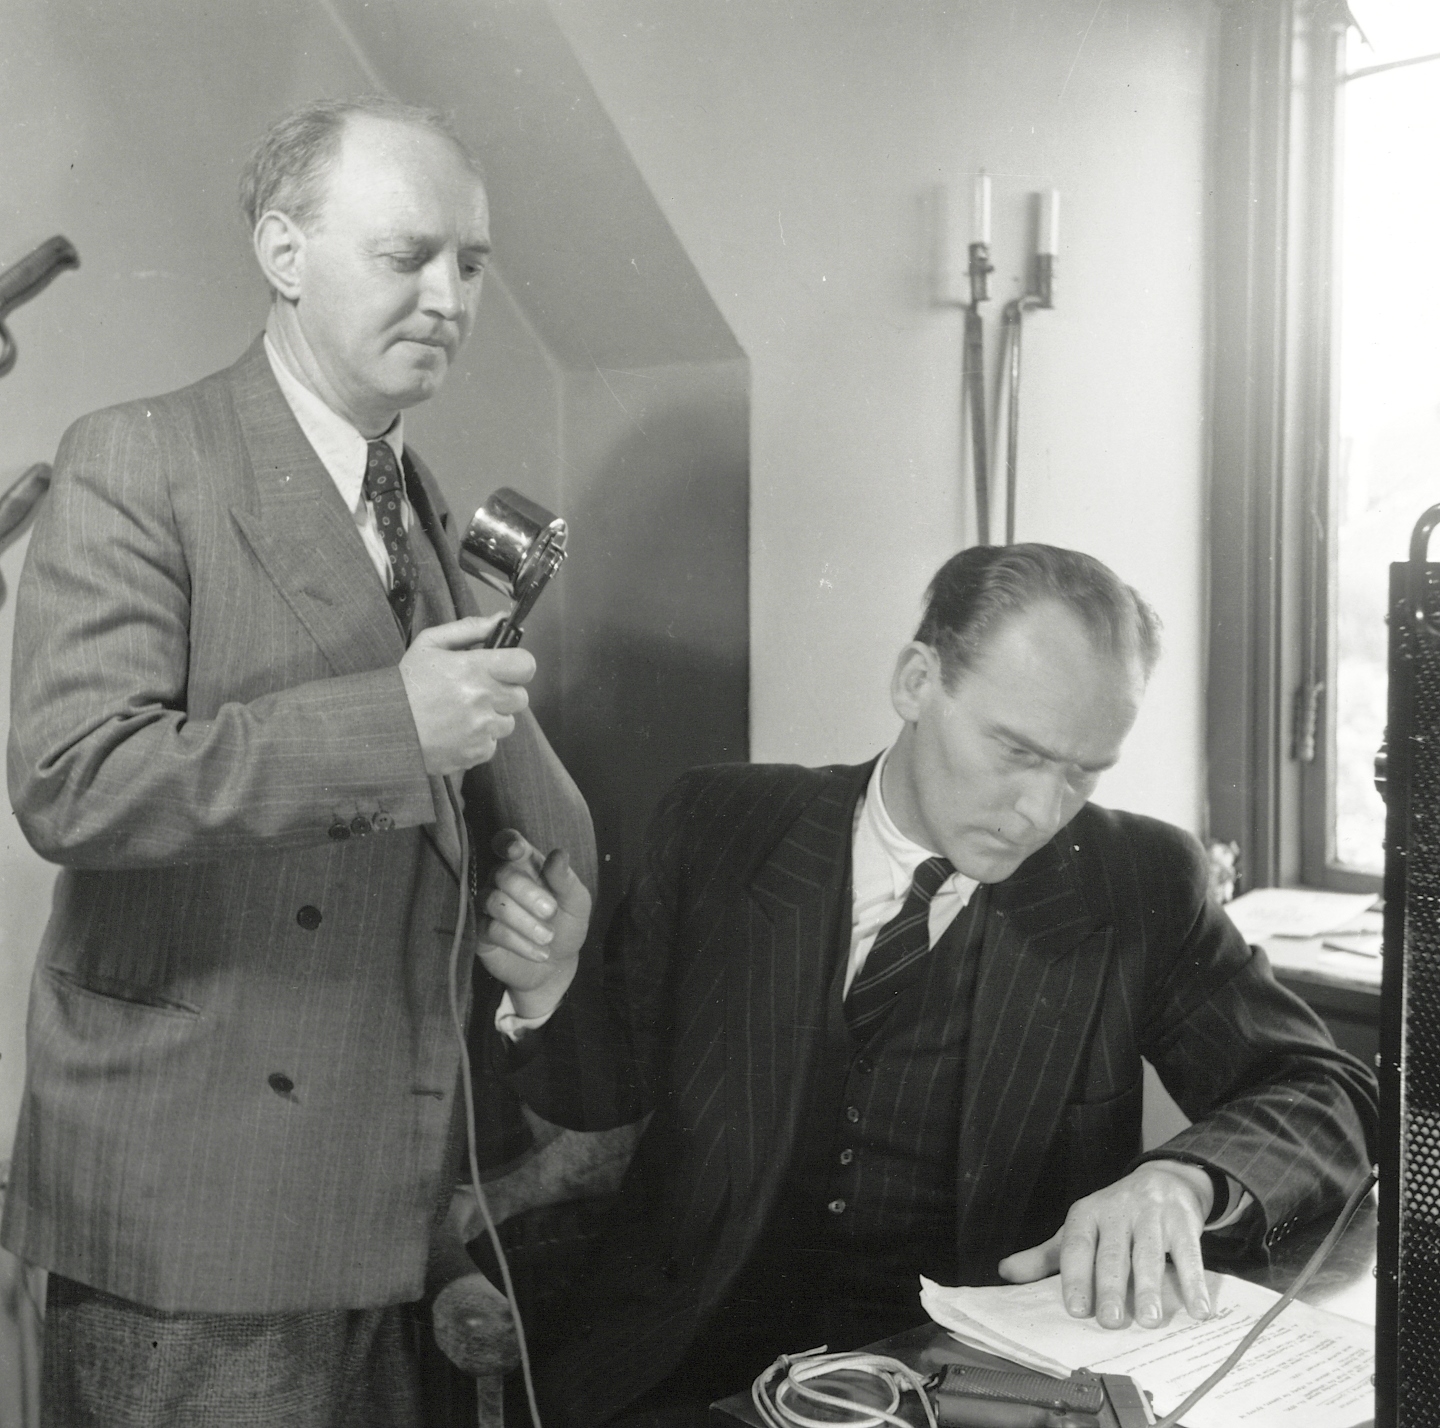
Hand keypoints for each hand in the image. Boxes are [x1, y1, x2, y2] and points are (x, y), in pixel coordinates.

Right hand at [398, 615, 534, 775]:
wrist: (384, 725)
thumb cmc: (407, 683)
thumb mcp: (430, 644)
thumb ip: (469, 629)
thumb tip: (500, 618)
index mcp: (474, 668)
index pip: (525, 665)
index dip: (518, 666)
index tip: (506, 669)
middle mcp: (482, 699)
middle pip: (520, 697)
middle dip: (504, 693)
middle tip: (477, 692)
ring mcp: (481, 728)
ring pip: (508, 722)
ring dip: (492, 718)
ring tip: (462, 713)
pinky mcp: (476, 752)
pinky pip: (492, 744)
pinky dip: (479, 740)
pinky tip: (456, 731)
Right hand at [476, 829, 591, 1019]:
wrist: (557, 965)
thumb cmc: (567, 924)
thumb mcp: (576, 902)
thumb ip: (565, 878)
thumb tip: (558, 854)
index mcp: (526, 865)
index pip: (506, 842)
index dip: (507, 842)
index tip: (516, 851)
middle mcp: (502, 881)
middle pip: (502, 874)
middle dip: (528, 893)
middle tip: (550, 912)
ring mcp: (488, 906)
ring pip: (493, 901)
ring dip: (524, 921)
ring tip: (547, 937)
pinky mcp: (480, 932)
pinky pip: (490, 930)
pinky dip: (518, 942)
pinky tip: (539, 952)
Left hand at [996, 1160, 1213, 1328]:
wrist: (1161, 1179)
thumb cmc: (1112, 1216)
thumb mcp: (1078, 1229)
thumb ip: (1045, 1256)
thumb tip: (1005, 1273)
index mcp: (1086, 1215)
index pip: (1077, 1246)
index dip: (1075, 1277)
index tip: (1075, 1309)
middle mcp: (1117, 1211)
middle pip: (1112, 1254)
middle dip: (1111, 1287)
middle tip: (1111, 1322)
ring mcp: (1151, 1215)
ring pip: (1148, 1254)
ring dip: (1150, 1288)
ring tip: (1149, 1320)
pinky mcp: (1183, 1222)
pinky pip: (1189, 1254)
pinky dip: (1195, 1282)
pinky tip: (1199, 1310)